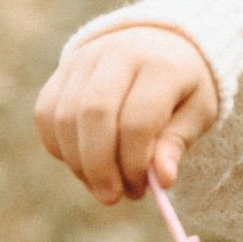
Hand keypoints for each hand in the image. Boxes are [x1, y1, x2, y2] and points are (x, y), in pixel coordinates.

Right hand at [33, 26, 219, 203]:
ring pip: (64, 118)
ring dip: (78, 163)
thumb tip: (162, 180)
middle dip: (100, 167)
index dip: (134, 164)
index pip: (137, 121)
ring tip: (101, 183)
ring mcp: (83, 58)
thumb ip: (176, 145)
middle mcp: (117, 53)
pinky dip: (59, 148)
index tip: (142, 190)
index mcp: (160, 64)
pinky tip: (83, 162)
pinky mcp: (61, 70)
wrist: (160, 44)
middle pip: (93, 115)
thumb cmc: (182, 88)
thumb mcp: (196, 114)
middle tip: (112, 197)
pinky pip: (46, 115)